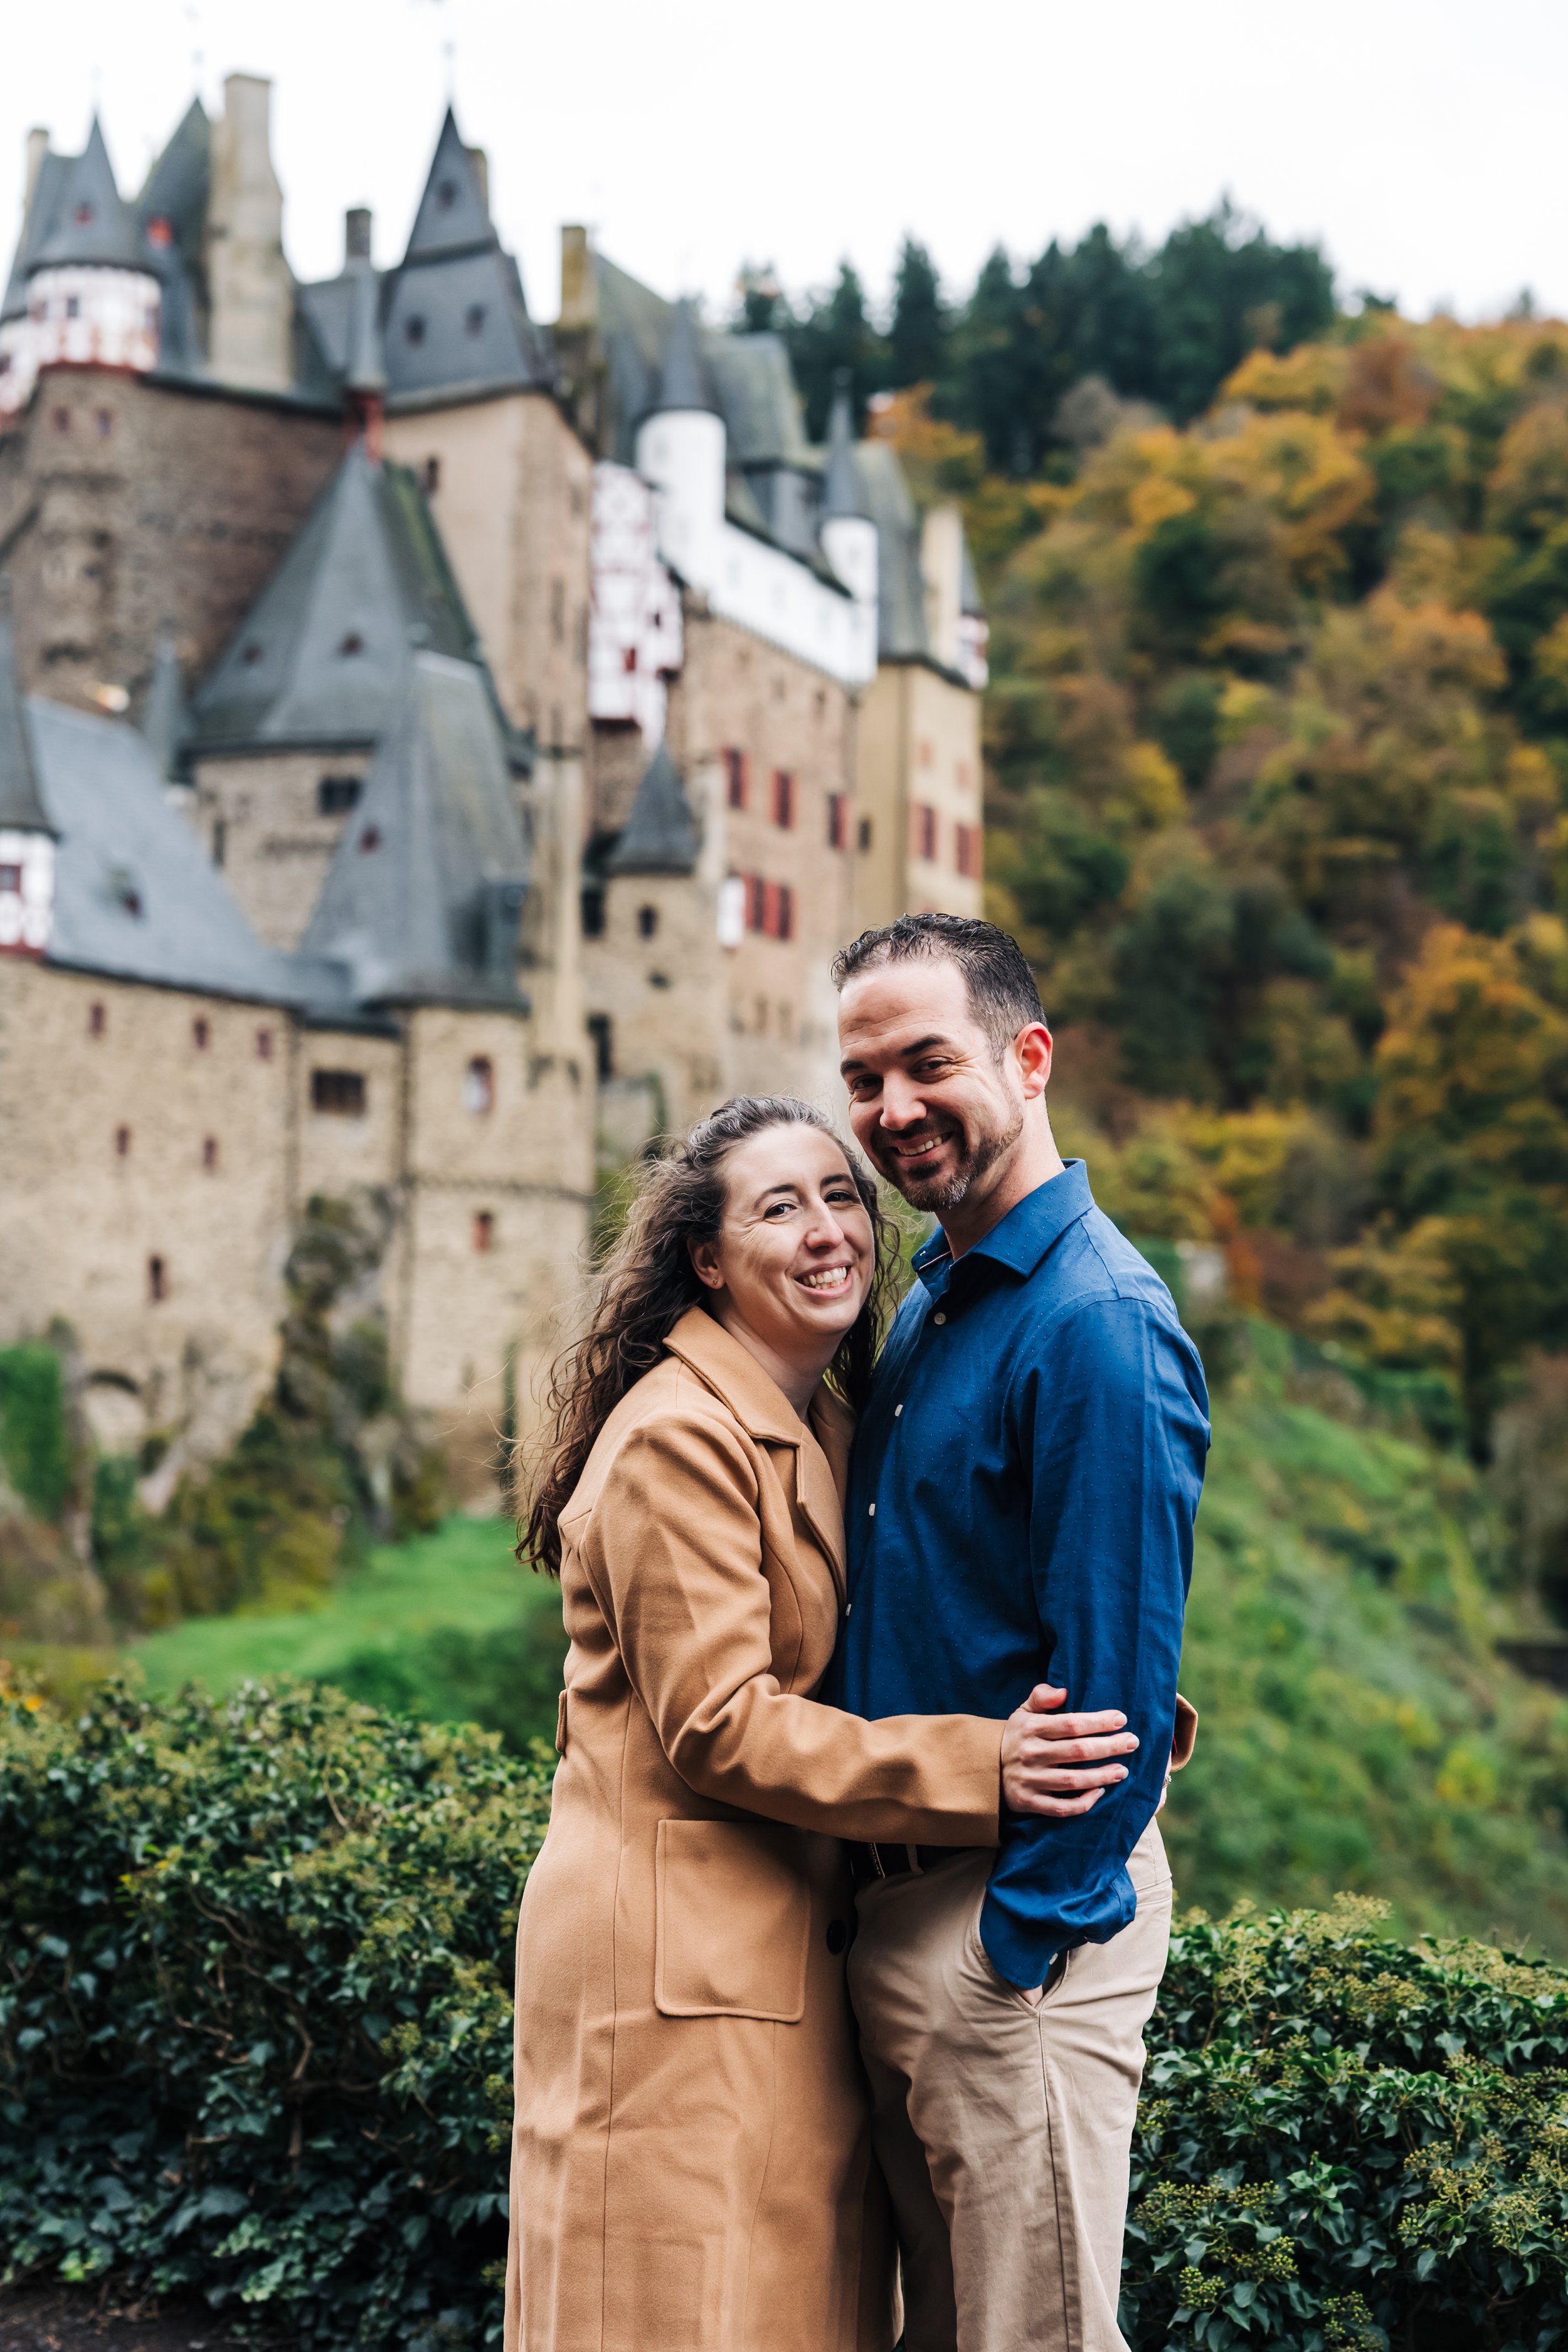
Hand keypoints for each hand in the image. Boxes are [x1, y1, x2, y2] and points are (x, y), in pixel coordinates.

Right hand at [1000, 1683, 1138, 1818]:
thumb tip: (1063, 1691)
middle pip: (1077, 1751)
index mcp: (1031, 1728)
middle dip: (1109, 1747)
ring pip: (1073, 1781)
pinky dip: (1083, 1803)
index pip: (1070, 1724)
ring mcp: (1031, 1780)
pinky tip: (1101, 1793)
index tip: (1121, 1719)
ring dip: (1102, 1776)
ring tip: (1123, 1770)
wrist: (986, 1767)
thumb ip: (1041, 1696)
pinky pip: (1061, 1807)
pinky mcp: (1030, 1802)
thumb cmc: (1017, 1736)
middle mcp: (1031, 1754)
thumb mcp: (1023, 1711)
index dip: (1098, 1722)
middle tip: (1132, 1742)